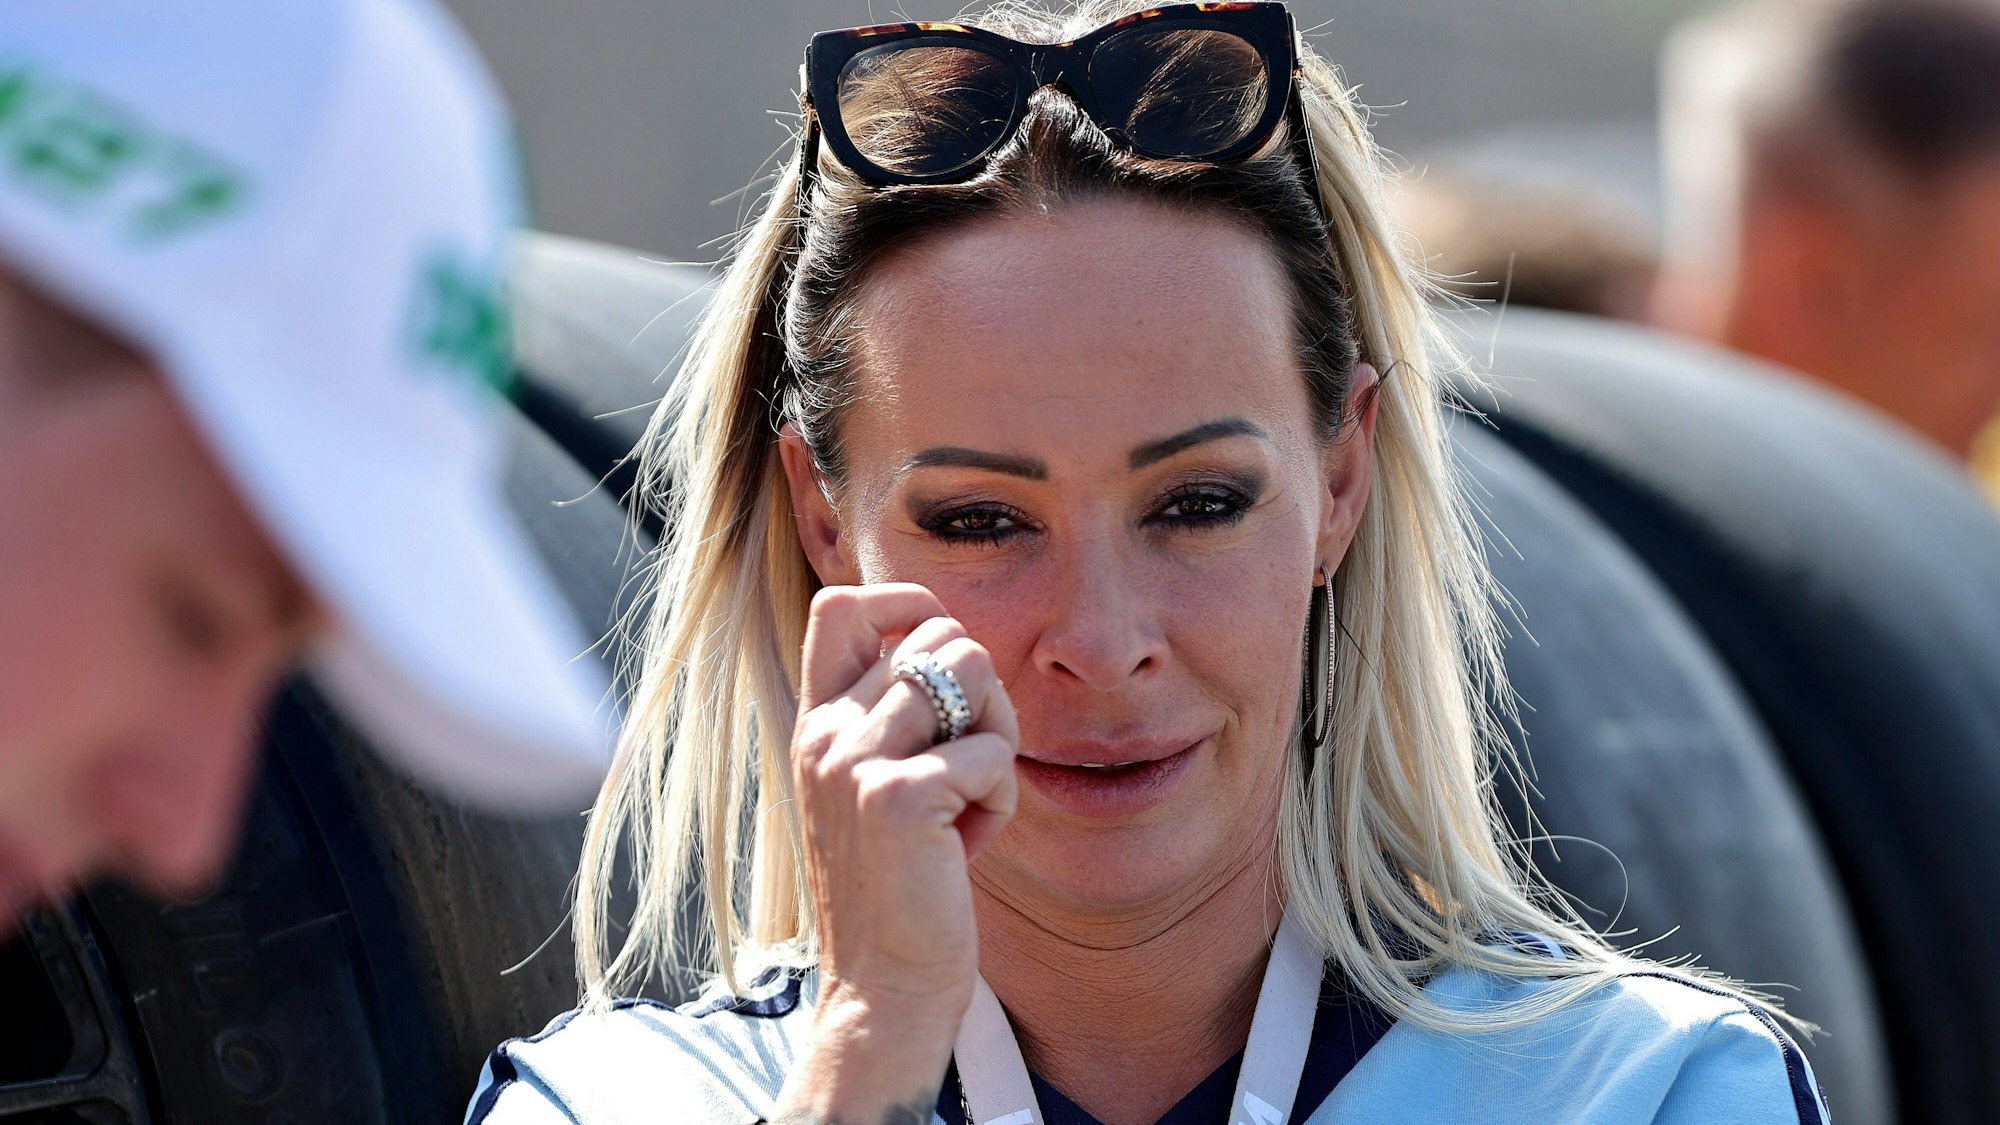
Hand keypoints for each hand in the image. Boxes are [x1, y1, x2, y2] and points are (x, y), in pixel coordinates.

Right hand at [775, 583, 1018, 1119]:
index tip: (947, 668)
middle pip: (941, 635)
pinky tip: (969, 847)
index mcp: (817, 722)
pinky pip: (993, 752)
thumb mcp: (878, 786)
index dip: (912, 609)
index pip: (844, 603)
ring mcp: (855, 761)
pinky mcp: (898, 797)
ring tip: (970, 802)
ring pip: (974, 673)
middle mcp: (825, 731)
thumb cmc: (901, 886)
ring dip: (997, 740)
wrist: (882, 988)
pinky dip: (1001, 799)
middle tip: (971, 766)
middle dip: (984, 693)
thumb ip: (895, 715)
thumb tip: (955, 643)